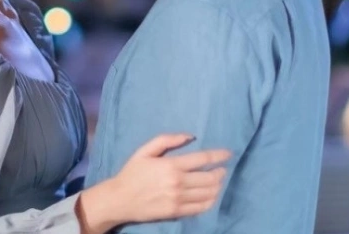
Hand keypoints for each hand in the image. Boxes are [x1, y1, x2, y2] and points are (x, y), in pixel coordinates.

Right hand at [77, 133, 229, 231]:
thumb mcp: (145, 150)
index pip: (202, 159)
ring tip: (218, 181)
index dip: (219, 156)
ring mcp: (178, 199)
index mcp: (171, 165)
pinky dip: (210, 201)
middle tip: (223, 169)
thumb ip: (167, 140)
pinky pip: (201, 208)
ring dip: (217, 186)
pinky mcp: (177, 212)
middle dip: (220, 172)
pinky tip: (211, 196)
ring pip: (208, 193)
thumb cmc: (132, 172)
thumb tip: (189, 136)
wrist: (120, 199)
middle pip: (209, 178)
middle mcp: (178, 183)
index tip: (228, 154)